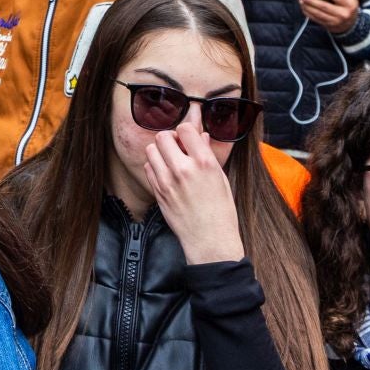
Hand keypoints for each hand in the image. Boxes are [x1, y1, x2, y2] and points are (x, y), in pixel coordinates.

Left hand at [140, 109, 243, 263]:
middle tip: (177, 148)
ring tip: (171, 160)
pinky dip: (155, 166)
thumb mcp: (221, 179)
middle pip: (163, 136)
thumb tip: (201, 137)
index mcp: (204, 163)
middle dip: (170, 139)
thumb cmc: (221, 212)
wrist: (209, 240)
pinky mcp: (157, 192)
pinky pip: (148, 168)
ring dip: (160, 151)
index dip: (187, 131)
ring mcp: (167, 181)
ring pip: (151, 150)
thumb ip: (208, 155)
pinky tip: (166, 173)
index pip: (185, 129)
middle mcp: (183, 169)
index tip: (189, 138)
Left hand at [300, 0, 361, 35]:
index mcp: (348, 5)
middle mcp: (341, 14)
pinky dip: (308, 13)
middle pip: (324, 7)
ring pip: (318, 14)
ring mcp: (334, 21)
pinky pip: (316, 19)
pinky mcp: (327, 25)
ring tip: (301, 0)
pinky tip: (303, 7)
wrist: (350, 26)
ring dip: (308, 7)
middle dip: (312, 1)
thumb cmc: (349, 8)